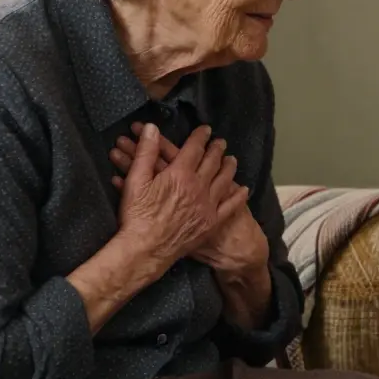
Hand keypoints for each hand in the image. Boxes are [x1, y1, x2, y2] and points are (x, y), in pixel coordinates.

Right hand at [112, 124, 245, 268]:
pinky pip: (230, 206)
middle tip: (221, 142)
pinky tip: (243, 190)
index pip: (194, 148)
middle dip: (217, 149)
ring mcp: (207, 205)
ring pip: (224, 180)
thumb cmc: (137, 215)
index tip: (205, 130)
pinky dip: (238, 196)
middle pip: (212, 162)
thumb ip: (145, 152)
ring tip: (232, 159)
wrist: (146, 250)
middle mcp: (198, 186)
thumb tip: (151, 128)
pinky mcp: (211, 222)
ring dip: (229, 167)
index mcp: (180, 173)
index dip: (200, 136)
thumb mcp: (135, 181)